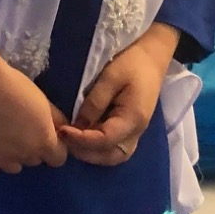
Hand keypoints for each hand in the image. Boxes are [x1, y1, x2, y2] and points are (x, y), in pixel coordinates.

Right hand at [0, 40, 65, 176]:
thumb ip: (56, 120)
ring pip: (14, 166)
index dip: (54, 147)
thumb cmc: (15, 87)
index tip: (45, 135)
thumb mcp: (43, 101)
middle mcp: (26, 156)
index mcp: (44, 142)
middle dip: (31, 148)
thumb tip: (62, 131)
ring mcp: (3, 160)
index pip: (58, 158)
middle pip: (35, 160)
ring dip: (12, 155)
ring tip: (2, 135)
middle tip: (19, 128)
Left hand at [59, 22, 178, 165]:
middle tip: (65, 139)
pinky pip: (115, 147)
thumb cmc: (132, 63)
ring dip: (92, 154)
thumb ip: (94, 103)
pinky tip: (84, 138)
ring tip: (73, 141)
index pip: (105, 140)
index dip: (81, 139)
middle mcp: (137, 131)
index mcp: (133, 118)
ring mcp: (136, 132)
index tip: (62, 130)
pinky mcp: (131, 128)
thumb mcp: (110, 78)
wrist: (152, 57)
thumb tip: (77, 125)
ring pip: (114, 156)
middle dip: (86, 153)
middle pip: (111, 156)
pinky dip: (99, 149)